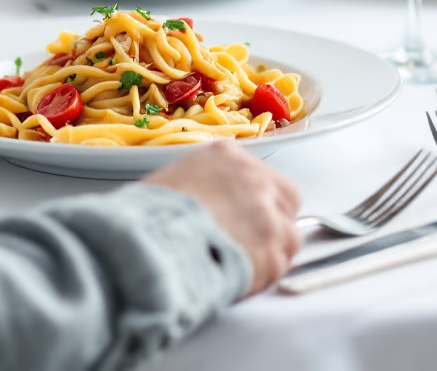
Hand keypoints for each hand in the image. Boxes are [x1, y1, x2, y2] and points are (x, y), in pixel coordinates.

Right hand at [143, 141, 300, 295]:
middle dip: (274, 222)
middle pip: (286, 201)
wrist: (150, 242)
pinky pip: (277, 269)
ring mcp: (269, 217)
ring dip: (270, 252)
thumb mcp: (171, 180)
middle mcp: (255, 181)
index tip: (245, 215)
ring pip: (289, 237)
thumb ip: (201, 186)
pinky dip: (260, 278)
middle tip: (249, 241)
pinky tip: (237, 279)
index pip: (261, 175)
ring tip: (240, 264)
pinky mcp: (272, 255)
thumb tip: (204, 207)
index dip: (256, 200)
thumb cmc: (147, 213)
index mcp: (227, 156)